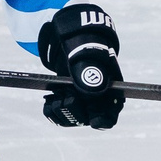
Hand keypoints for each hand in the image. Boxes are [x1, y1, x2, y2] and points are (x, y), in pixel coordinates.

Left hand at [37, 3, 122, 128]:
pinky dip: (52, 109)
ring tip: (57, 94)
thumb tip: (93, 91)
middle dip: (75, 109)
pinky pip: (60, 115)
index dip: (102, 120)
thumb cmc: (85, 45)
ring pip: (72, 118)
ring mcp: (82, 102)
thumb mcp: (88, 55)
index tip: (93, 120)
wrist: (71, 40)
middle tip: (66, 96)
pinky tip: (50, 100)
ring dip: (61, 109)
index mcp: (110, 91)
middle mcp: (97, 101)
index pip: (110, 116)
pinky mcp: (68, 101)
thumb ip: (91, 74)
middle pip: (87, 119)